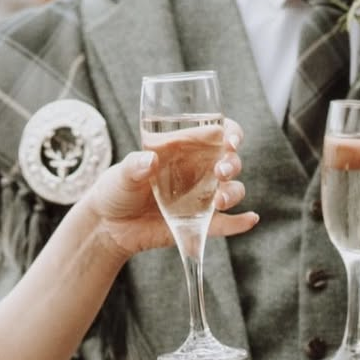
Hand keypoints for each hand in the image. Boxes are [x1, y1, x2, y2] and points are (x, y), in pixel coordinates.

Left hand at [89, 119, 256, 260]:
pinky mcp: (198, 223)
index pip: (218, 133)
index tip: (230, 140)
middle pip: (230, 161)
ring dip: (233, 192)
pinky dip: (239, 222)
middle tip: (221, 172)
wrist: (108, 226)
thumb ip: (134, 166)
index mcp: (184, 149)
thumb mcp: (121, 173)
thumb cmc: (116, 189)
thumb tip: (149, 160)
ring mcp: (201, 197)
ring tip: (220, 202)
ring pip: (232, 190)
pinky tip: (250, 219)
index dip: (232, 133)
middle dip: (232, 164)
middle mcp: (198, 170)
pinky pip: (224, 223)